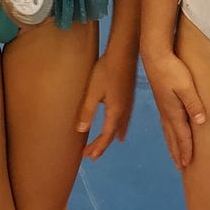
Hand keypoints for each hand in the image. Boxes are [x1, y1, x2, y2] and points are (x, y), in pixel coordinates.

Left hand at [76, 46, 136, 160]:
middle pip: (113, 134)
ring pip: (120, 127)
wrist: (123, 54)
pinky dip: (120, 128)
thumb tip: (81, 130)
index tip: (87, 156)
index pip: (106, 136)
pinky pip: (124, 120)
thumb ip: (87, 111)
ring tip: (106, 146)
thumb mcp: (93, 92)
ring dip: (111, 137)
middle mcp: (124, 112)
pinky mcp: (128, 98)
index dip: (97, 147)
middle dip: (102, 145)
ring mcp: (128, 105)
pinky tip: (120, 127)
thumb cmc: (106, 71)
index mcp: (115, 112)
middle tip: (91, 155)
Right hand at [143, 47, 205, 169]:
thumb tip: (201, 122)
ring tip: (174, 156)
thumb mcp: (186, 86)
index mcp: (173, 111)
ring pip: (168, 132)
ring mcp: (162, 107)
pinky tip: (169, 133)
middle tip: (180, 167)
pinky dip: (168, 134)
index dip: (185, 150)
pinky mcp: (162, 101)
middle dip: (177, 152)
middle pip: (173, 137)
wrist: (154, 55)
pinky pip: (165, 124)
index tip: (187, 164)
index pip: (181, 135)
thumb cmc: (172, 69)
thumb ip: (193, 104)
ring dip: (171, 145)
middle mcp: (166, 112)